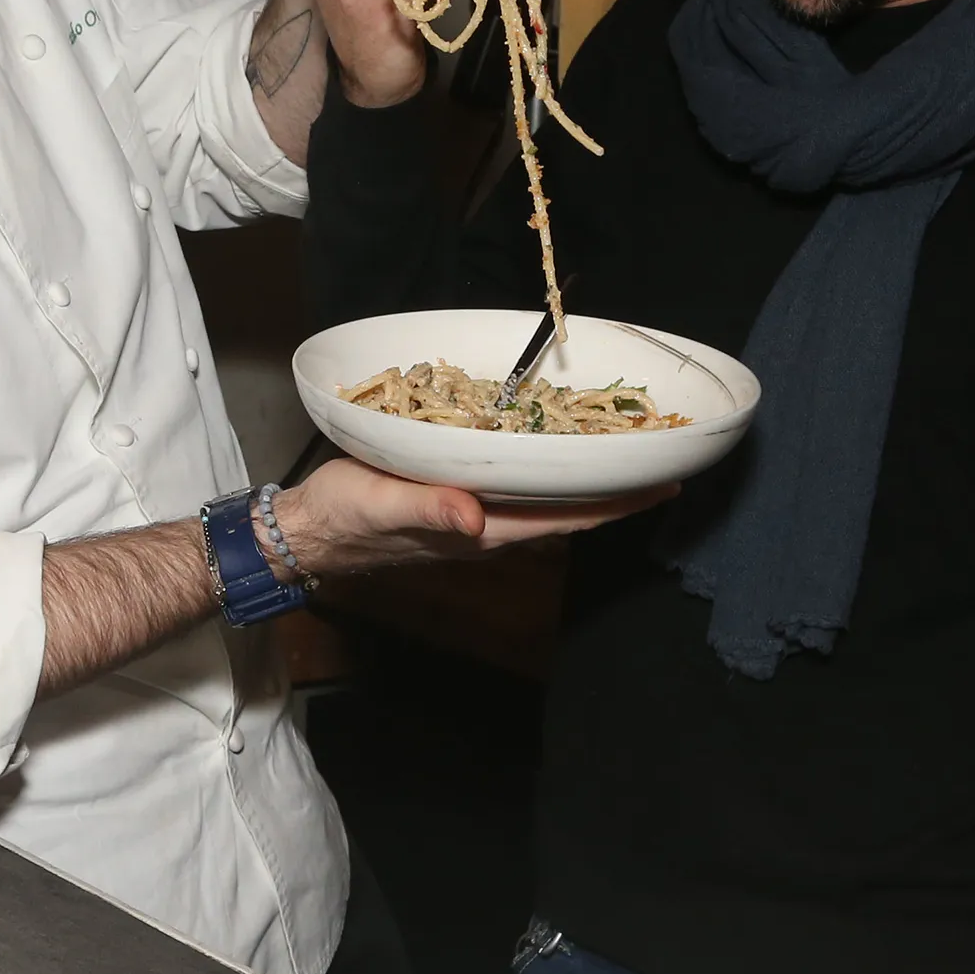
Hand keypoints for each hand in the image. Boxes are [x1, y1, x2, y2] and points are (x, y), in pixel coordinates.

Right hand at [270, 456, 678, 577]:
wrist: (308, 527)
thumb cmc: (344, 515)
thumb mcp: (380, 504)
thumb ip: (427, 510)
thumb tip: (474, 518)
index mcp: (482, 528)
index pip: (566, 516)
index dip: (617, 503)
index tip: (665, 484)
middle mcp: (489, 523)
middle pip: (568, 506)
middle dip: (616, 486)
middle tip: (664, 453)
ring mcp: (475, 513)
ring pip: (546, 495)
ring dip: (586, 476)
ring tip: (625, 447)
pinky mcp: (457, 497)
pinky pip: (517, 483)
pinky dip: (547, 465)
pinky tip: (554, 445)